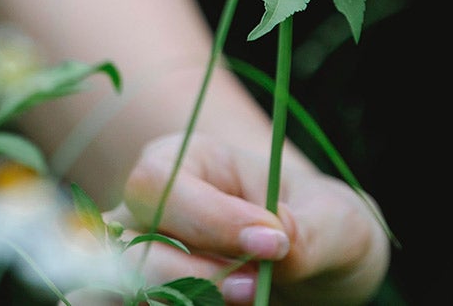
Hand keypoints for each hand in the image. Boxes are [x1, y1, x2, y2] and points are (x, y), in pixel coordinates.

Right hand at [106, 132, 389, 304]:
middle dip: (193, 276)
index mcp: (188, 160)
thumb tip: (277, 240)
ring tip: (241, 303)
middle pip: (129, 245)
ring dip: (174, 303)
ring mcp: (136, 261)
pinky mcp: (142, 298)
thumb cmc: (323, 225)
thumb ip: (309, 229)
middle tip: (254, 289)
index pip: (160, 183)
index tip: (273, 244)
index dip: (209, 220)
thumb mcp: (335, 221)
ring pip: (117, 290)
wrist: (321, 270)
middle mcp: (147, 210)